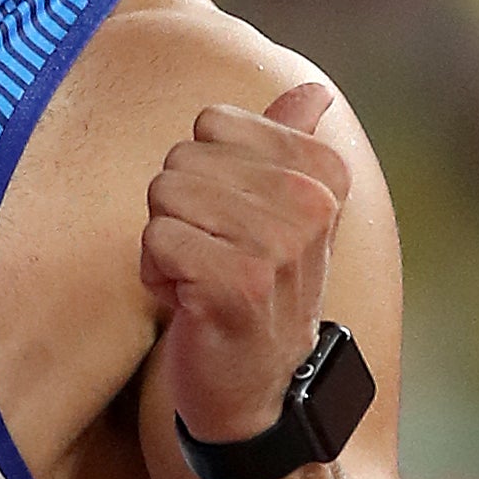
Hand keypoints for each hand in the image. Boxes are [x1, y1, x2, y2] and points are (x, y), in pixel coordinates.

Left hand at [141, 80, 350, 446]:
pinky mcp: (236, 283)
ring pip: (163, 198)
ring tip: (204, 281)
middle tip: (215, 259)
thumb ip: (290, 145)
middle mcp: (310, 202)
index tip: (234, 223)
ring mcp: (277, 243)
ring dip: (167, 246)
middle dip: (179, 213)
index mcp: (323, 172)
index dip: (204, 174)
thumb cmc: (257, 290)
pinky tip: (193, 305)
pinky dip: (158, 278)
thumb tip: (313, 91)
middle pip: (180, 160)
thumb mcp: (281, 213)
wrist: (257, 387)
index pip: (211, 122)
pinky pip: (155, 241)